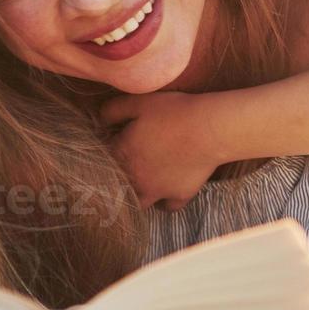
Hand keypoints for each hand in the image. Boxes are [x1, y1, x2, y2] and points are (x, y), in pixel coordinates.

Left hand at [100, 91, 225, 210]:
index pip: (104, 159)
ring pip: (139, 202)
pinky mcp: (179, 195)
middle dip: (120, 177)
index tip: (117, 141)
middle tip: (132, 161)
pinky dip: (165, 202)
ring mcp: (157, 190)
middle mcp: (135, 178)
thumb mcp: (139, 102)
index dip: (109, 150)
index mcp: (122, 154)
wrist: (209, 129)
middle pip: (118, 185)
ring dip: (138, 195)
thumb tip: (100, 120)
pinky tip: (167, 191)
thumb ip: (113, 110)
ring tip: (143, 184)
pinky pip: (168, 207)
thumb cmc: (174, 112)